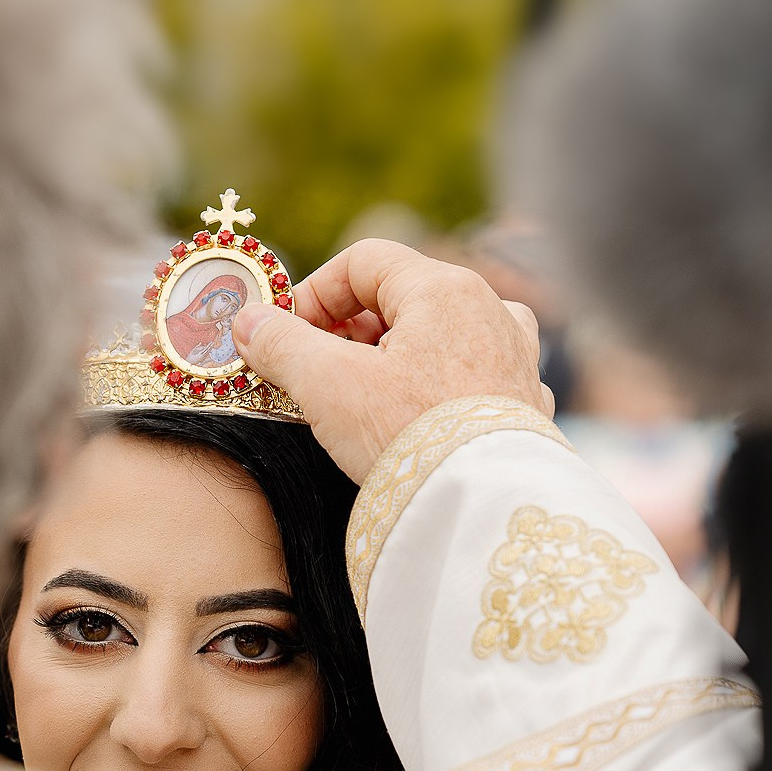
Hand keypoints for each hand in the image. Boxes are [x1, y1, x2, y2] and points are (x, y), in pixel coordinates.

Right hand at [231, 239, 551, 481]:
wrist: (483, 509)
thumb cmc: (409, 436)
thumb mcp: (327, 385)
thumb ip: (281, 344)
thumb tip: (248, 323)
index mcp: (444, 289)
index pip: (364, 261)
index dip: (314, 293)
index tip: (286, 336)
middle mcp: (489, 310)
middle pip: (400, 298)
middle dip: (347, 332)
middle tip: (314, 374)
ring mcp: (513, 356)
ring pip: (435, 336)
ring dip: (390, 358)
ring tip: (361, 399)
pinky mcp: (522, 402)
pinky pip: (467, 375)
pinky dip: (430, 387)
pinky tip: (409, 420)